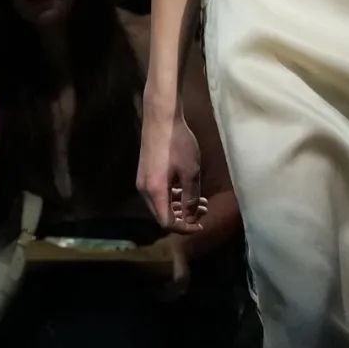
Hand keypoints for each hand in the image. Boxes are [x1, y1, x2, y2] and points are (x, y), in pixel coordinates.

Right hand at [136, 108, 209, 233]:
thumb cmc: (178, 144)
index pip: (166, 223)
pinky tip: (187, 191)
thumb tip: (191, 218)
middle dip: (184, 217)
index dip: (184, 228)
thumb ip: (191, 198)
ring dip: (180, 206)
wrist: (161, 119)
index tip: (200, 225)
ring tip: (201, 201)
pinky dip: (173, 196)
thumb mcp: (191, 172)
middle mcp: (145, 190)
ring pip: (161, 204)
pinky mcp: (146, 174)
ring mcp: (143, 181)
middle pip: (162, 215)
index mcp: (155, 192)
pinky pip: (159, 193)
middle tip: (204, 211)